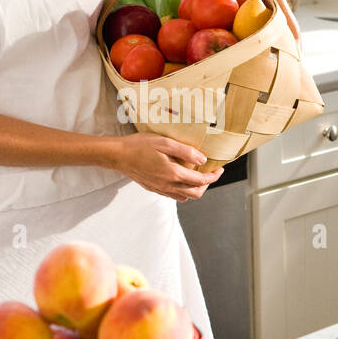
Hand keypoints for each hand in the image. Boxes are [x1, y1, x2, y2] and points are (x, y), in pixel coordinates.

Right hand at [108, 133, 222, 202]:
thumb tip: (202, 159)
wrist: (118, 155)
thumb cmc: (139, 146)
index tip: (219, 169)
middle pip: (196, 193)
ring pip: (185, 196)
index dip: (213, 176)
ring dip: (195, 188)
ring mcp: (160, 189)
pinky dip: (183, 190)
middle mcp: (168, 185)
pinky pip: (174, 195)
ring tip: (197, 175)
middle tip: (210, 173)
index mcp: (173, 174)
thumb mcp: (165, 142)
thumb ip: (186, 152)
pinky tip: (181, 178)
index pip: (200, 181)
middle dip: (207, 184)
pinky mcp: (154, 188)